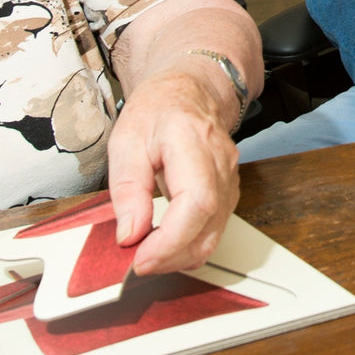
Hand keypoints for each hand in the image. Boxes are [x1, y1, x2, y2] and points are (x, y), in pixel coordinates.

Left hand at [105, 71, 238, 275]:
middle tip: (137, 262)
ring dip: (179, 254)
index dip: (171, 239)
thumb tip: (130, 234)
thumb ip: (127, 189)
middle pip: (208, 226)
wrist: (186, 92)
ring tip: (145, 254)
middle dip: (171, 255)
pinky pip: (213, 229)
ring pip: (213, 235)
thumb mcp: (124, 142)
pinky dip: (188, 244)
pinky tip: (164, 243)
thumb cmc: (156, 110)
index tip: (142, 257)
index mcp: (192, 141)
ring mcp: (230, 180)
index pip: (196, 202)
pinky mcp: (228, 194)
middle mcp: (221, 163)